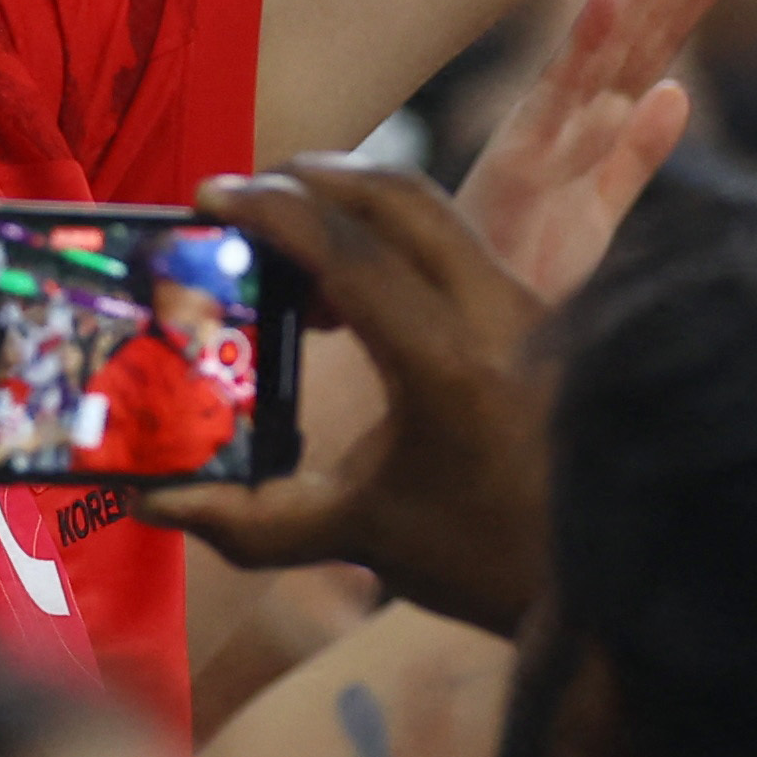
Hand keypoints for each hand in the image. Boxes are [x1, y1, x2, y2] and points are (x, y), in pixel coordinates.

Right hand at [140, 161, 557, 634]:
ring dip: (355, 205)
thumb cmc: (481, 559)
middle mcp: (500, 315)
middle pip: (400, 195)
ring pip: (436, 211)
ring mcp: (532, 305)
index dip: (273, 213)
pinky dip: (395, 239)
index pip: (351, 251)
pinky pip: (459, 243)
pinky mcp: (544, 311)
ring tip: (290, 245)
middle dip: (313, 178)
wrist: (603, 578)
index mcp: (449, 365)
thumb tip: (153, 503)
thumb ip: (250, 517)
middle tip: (246, 194)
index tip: (211, 194)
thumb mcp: (358, 535)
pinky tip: (351, 291)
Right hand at [455, 0, 748, 301]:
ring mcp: (538, 139)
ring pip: (597, 54)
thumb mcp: (602, 207)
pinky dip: (583, 77)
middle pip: (634, 33)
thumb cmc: (524, 266)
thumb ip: (638, 153)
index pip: (655, 44)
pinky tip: (608, 23)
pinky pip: (556, 124)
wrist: (459, 332)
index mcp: (591, 122)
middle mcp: (564, 117)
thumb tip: (680, 93)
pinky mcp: (515, 177)